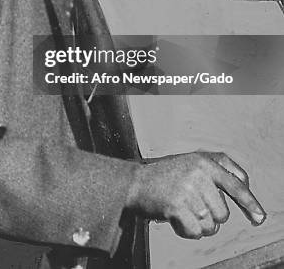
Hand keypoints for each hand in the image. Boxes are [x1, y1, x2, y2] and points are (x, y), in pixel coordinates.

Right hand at [126, 151, 265, 238]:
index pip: (235, 183)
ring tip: (182, 210)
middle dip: (210, 217)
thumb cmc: (165, 175)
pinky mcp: (177, 206)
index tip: (259, 217)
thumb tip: (246, 193)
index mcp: (204, 161)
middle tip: (190, 205)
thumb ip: (218, 171)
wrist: (134, 182)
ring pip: (210, 225)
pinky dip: (186, 231)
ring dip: (197, 225)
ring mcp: (187, 189)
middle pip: (223, 213)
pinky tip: (175, 219)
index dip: (250, 203)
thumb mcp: (191, 162)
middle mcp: (198, 173)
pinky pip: (195, 232)